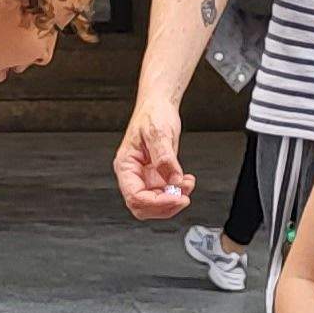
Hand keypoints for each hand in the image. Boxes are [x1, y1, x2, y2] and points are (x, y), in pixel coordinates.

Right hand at [115, 100, 193, 219]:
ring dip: (173, 200)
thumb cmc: (152, 114)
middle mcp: (133, 174)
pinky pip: (165, 194)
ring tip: (187, 185)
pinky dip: (178, 192)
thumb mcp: (159, 133)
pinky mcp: (157, 176)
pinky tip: (186, 181)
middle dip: (164, 206)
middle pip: (143, 206)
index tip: (176, 197)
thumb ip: (165, 158)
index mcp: (125, 165)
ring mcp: (145, 177)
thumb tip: (173, 180)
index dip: (155, 202)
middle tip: (184, 197)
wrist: (159, 106)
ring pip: (155, 204)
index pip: (135, 196)